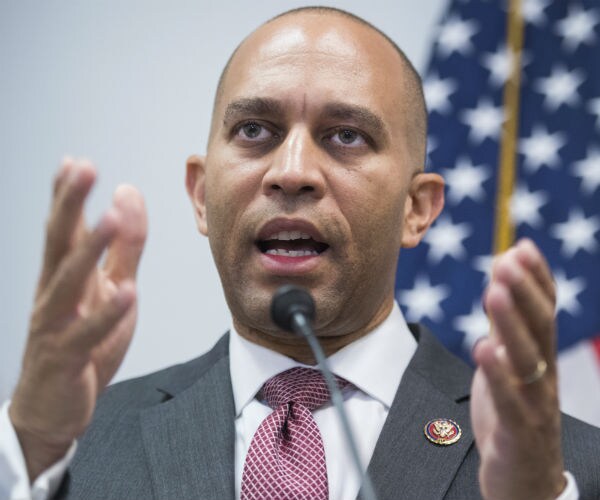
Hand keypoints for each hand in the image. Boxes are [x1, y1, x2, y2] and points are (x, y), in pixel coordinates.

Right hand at [9, 158, 146, 480]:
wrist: (55, 406)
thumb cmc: (83, 342)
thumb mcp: (111, 286)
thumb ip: (123, 246)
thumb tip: (128, 194)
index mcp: (64, 277)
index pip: (63, 229)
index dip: (67, 196)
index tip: (75, 162)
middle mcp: (54, 295)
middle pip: (59, 244)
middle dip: (69, 205)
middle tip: (82, 169)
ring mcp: (56, 325)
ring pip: (69, 282)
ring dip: (89, 249)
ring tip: (109, 220)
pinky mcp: (67, 356)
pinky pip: (87, 333)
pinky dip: (105, 313)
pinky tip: (124, 293)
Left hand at [471, 239, 564, 499]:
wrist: (523, 479)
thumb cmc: (513, 414)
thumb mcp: (508, 365)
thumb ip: (506, 328)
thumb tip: (501, 281)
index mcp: (540, 358)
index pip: (544, 311)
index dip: (536, 280)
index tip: (521, 246)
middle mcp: (543, 376)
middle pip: (540, 329)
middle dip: (524, 292)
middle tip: (508, 260)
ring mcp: (534, 405)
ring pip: (528, 360)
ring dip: (512, 324)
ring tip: (495, 293)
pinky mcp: (517, 432)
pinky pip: (510, 402)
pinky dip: (498, 375)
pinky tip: (484, 349)